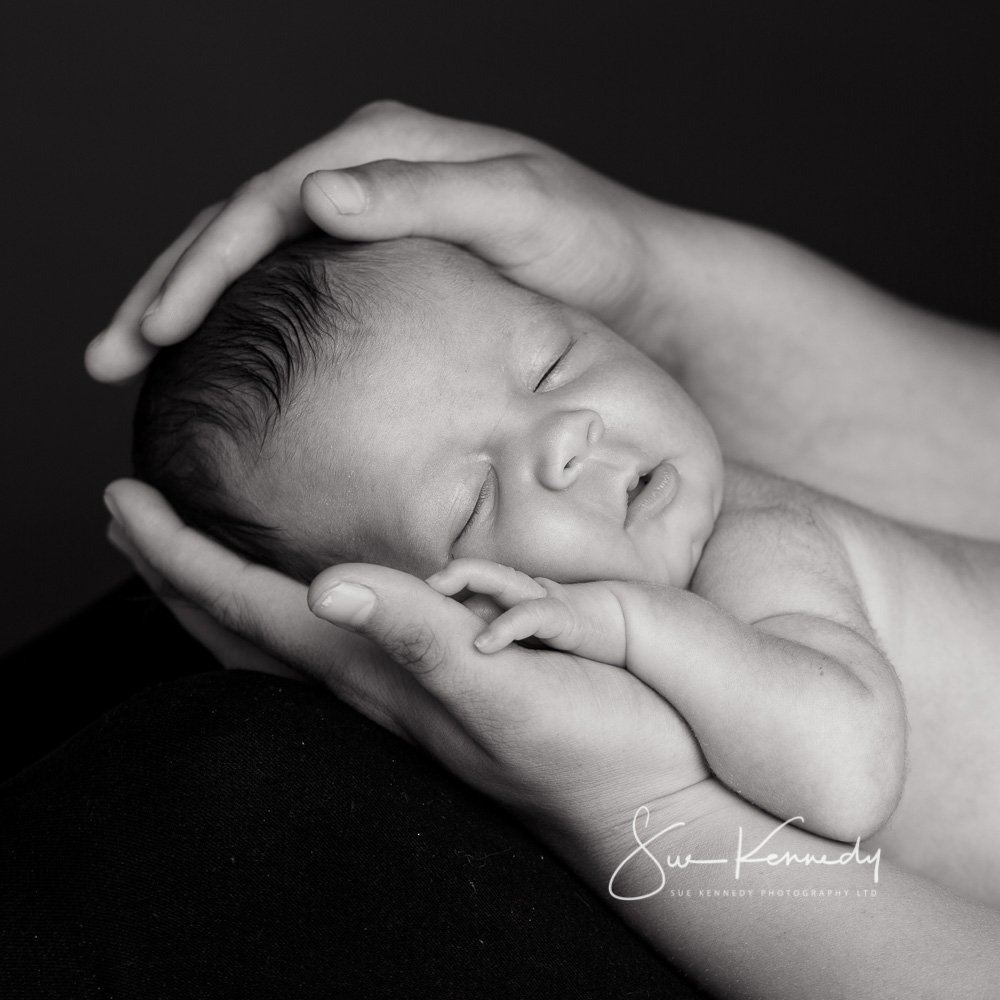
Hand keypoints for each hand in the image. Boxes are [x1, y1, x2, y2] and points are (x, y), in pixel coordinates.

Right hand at [85, 100, 681, 382]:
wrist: (640, 287)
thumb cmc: (592, 250)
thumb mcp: (519, 210)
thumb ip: (423, 195)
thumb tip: (313, 193)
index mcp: (384, 151)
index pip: (262, 204)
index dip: (199, 268)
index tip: (153, 333)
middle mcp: (367, 176)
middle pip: (237, 228)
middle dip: (167, 291)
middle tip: (107, 358)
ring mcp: (373, 220)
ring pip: (254, 260)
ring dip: (188, 309)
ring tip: (133, 361)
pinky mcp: (385, 265)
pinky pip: (293, 289)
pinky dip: (244, 324)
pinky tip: (219, 363)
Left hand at [104, 479, 708, 844]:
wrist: (640, 800)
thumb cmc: (587, 747)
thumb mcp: (507, 689)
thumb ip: (422, 639)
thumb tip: (327, 586)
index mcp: (374, 672)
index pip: (245, 607)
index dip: (175, 556)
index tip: (119, 501)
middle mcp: (369, 685)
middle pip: (237, 628)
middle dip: (171, 573)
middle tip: (126, 520)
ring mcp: (395, 694)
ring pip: (270, 641)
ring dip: (214, 595)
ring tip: (185, 560)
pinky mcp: (431, 692)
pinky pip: (319, 651)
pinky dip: (276, 615)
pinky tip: (298, 604)